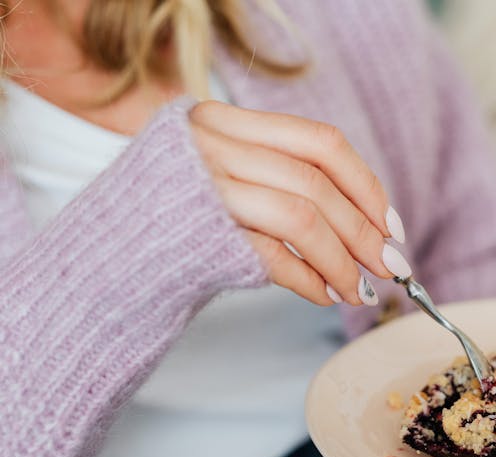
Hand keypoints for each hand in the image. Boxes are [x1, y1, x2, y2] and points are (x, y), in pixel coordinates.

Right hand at [189, 100, 411, 305]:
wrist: (100, 262)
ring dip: (342, 262)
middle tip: (390, 266)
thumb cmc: (175, 225)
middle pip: (316, 182)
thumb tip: (374, 232)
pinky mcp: (197, 232)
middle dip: (364, 230)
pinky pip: (273, 255)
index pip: (320, 142)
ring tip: (358, 291)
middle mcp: (211, 143)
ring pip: (302, 216)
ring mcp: (201, 185)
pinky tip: (325, 294)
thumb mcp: (230, 185)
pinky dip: (309, 279)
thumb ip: (288, 189)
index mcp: (224, 120)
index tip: (392, 225)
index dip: (365, 185)